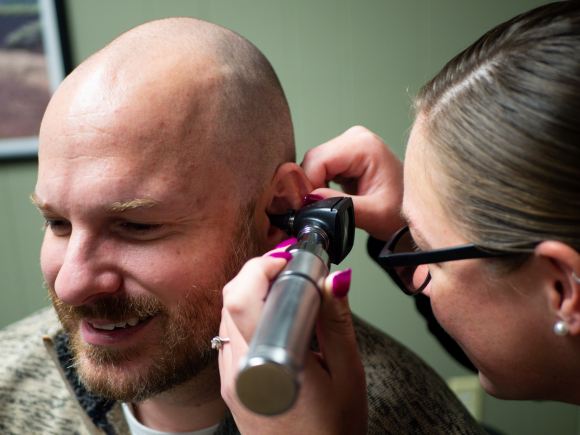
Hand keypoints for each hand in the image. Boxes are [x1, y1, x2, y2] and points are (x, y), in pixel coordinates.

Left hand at [218, 247, 366, 434]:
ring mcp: (229, 378)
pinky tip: (277, 321)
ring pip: (227, 314)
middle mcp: (238, 369)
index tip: (292, 257)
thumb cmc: (332, 432)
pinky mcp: (229, 385)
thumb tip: (336, 278)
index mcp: (267, 363)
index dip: (265, 266)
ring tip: (289, 294)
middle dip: (258, 273)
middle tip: (291, 269)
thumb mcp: (347, 373)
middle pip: (230, 298)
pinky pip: (230, 335)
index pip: (244, 295)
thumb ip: (336, 321)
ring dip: (253, 293)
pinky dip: (249, 316)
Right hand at [302, 126, 403, 240]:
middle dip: (310, 187)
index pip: (317, 160)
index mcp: (364, 145)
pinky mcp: (346, 155)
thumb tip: (310, 199)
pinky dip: (319, 185)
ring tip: (329, 206)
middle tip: (318, 211)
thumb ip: (340, 204)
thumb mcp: (373, 213)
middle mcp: (355, 138)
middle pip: (313, 160)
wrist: (410, 214)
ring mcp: (350, 144)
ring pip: (313, 165)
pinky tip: (331, 198)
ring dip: (314, 187)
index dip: (308, 185)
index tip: (310, 208)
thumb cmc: (400, 212)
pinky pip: (320, 168)